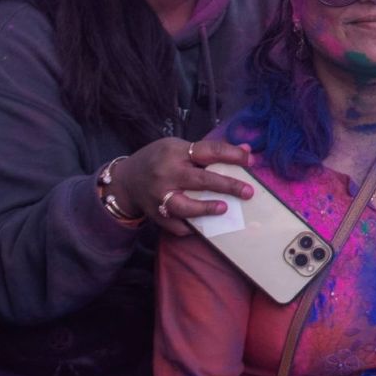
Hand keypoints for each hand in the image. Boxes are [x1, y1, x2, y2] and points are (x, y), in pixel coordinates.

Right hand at [109, 136, 257, 224]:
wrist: (126, 181)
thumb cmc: (159, 160)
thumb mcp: (179, 147)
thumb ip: (209, 151)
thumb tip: (245, 151)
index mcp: (175, 152)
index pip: (208, 151)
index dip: (231, 155)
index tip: (249, 161)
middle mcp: (167, 174)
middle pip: (200, 180)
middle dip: (227, 186)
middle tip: (248, 192)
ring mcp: (159, 196)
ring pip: (184, 206)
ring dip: (205, 209)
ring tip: (224, 209)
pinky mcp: (156, 215)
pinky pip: (175, 225)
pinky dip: (190, 228)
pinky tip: (204, 227)